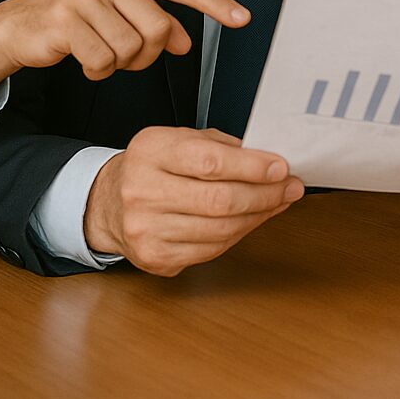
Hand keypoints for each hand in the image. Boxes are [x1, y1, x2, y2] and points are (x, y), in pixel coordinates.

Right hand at [0, 0, 249, 95]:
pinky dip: (99, 71)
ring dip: (121, 64)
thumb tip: (186, 42)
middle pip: (159, 26)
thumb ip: (155, 20)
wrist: (15, 25)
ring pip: (132, 47)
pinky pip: (103, 61)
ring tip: (101, 53)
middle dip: (149, 53)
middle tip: (129, 55)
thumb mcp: (118, 9)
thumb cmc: (75, 16)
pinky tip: (84, 60)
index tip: (242, 18)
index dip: (213, 2)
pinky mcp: (63, 19)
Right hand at [83, 127, 303, 275]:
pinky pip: (211, 250)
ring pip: (220, 229)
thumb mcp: (180, 140)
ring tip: (277, 202)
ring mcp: (146, 228)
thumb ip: (221, 147)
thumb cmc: (153, 168)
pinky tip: (251, 220)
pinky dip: (239, 234)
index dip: (252, 167)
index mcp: (151, 151)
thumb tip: (270, 161)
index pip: (210, 161)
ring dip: (258, 216)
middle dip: (264, 194)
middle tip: (289, 187)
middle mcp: (142, 190)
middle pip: (219, 200)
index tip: (280, 167)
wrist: (109, 203)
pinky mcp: (154, 257)